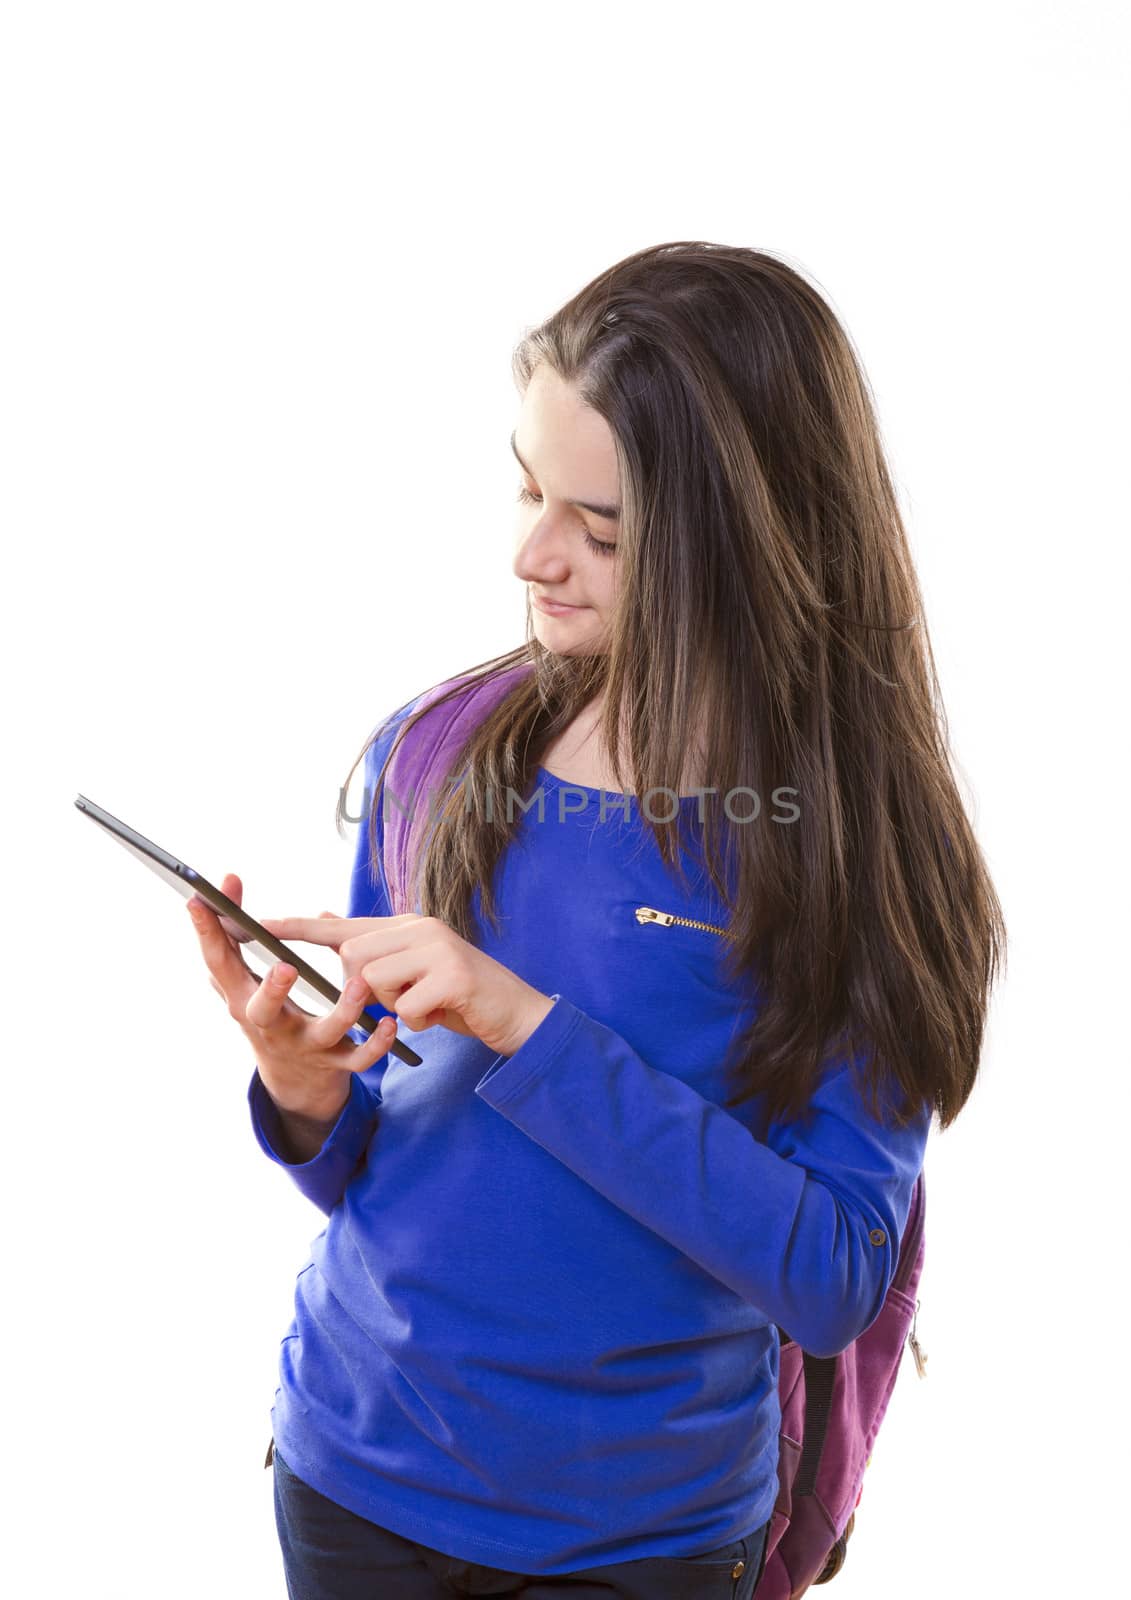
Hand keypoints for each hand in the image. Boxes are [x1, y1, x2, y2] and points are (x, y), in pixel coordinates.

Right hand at [185, 873, 398, 1120]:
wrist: (291, 1078)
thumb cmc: (265, 1011)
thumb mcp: (243, 979)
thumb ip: (234, 934)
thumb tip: (228, 879)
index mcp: (243, 998)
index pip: (219, 963)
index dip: (206, 933)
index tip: (199, 901)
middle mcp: (270, 1025)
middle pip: (263, 1011)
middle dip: (272, 991)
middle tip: (285, 967)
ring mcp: (304, 1046)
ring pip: (324, 1033)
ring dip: (344, 1010)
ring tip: (360, 983)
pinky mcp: (336, 1063)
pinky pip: (358, 1059)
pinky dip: (376, 1044)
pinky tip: (391, 1023)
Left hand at [258, 911, 555, 1057]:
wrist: (517, 1013)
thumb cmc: (459, 995)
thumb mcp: (413, 970)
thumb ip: (372, 948)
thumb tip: (325, 919)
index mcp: (405, 926)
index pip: (340, 925)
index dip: (296, 927)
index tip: (254, 927)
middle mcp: (419, 928)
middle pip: (353, 959)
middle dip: (366, 990)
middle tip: (402, 999)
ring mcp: (438, 948)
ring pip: (375, 983)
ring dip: (395, 1006)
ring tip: (426, 1004)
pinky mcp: (453, 975)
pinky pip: (406, 1006)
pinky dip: (419, 1020)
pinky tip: (442, 1014)